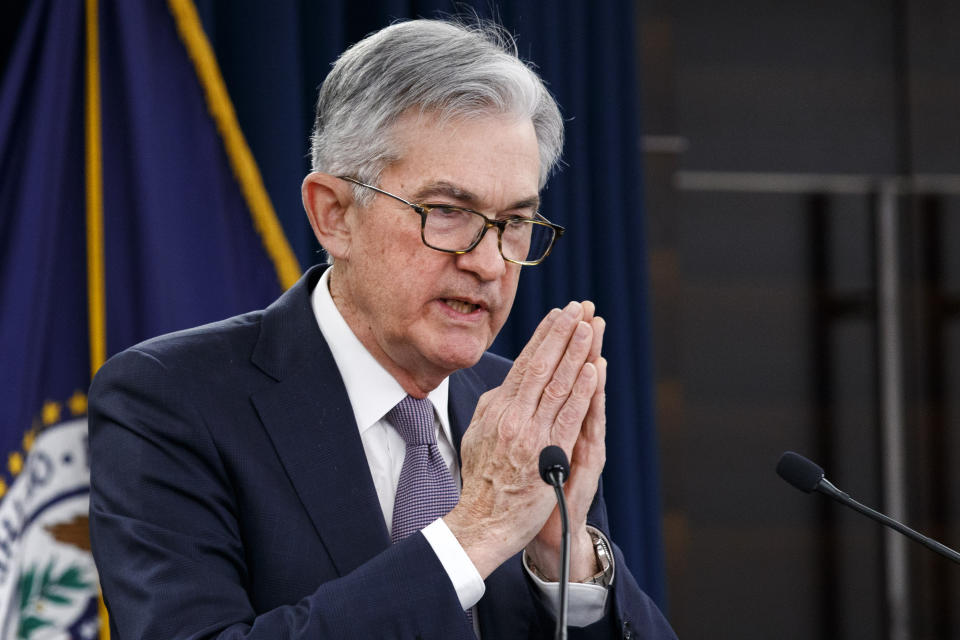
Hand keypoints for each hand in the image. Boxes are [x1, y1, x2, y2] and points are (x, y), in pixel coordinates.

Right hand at [443, 301, 598, 577]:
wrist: (483, 521)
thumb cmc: (483, 480)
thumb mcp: (478, 435)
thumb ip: (494, 409)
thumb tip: (506, 387)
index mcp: (496, 408)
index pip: (525, 364)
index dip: (543, 336)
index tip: (557, 314)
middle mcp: (513, 415)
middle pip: (542, 366)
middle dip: (562, 334)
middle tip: (577, 308)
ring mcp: (531, 433)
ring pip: (558, 385)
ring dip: (576, 353)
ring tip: (589, 328)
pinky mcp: (549, 452)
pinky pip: (568, 415)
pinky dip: (582, 390)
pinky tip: (593, 370)